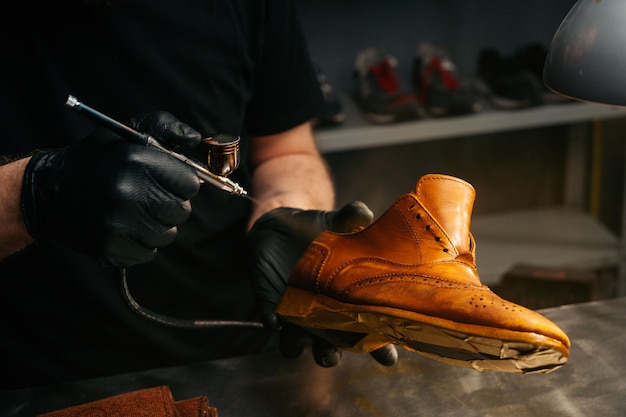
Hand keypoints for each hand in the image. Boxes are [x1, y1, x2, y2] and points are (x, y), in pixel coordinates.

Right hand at [20, 111, 201, 266]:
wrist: (49, 191)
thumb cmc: (98, 161)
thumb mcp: (126, 132)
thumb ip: (164, 126)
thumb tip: (194, 137)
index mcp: (135, 160)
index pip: (190, 183)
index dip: (180, 182)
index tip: (165, 181)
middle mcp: (126, 191)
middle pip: (181, 211)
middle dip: (169, 204)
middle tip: (148, 197)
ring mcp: (117, 223)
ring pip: (168, 234)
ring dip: (157, 226)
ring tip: (134, 212)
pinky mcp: (109, 248)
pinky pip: (149, 253)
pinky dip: (141, 244)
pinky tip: (124, 228)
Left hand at [248, 201, 397, 366]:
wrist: (283, 224)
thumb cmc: (321, 230)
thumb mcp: (338, 222)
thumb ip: (351, 219)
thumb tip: (362, 213)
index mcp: (350, 302)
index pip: (370, 332)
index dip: (380, 348)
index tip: (388, 356)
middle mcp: (324, 316)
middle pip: (331, 348)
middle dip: (331, 354)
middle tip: (334, 352)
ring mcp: (296, 314)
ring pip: (297, 343)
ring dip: (298, 344)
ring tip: (300, 337)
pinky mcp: (271, 304)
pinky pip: (270, 319)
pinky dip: (272, 320)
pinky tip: (273, 318)